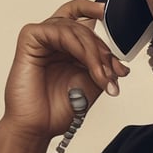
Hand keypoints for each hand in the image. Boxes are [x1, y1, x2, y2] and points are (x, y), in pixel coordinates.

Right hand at [0, 0, 129, 139]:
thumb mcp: (92, 83)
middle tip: (111, 75)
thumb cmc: (57, 108)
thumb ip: (105, 66)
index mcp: (67, 46)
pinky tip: (85, 64)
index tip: (120, 70)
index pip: (90, 25)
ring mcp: (42, 37)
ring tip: (100, 76)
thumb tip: (122, 64)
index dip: (109, 45)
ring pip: (75, 28)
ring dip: (93, 52)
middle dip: (102, 51)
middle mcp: (54, 39)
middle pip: (85, 26)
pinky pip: (58, 30)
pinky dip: (77, 46)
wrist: (39, 127)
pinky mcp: (30, 37)